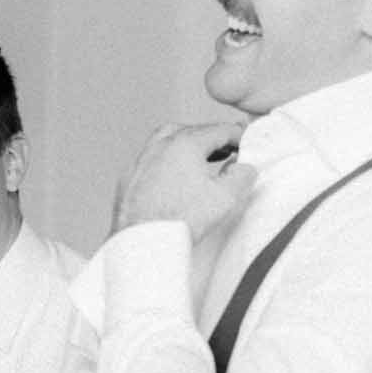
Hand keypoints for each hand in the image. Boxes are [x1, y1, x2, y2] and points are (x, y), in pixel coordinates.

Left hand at [112, 121, 254, 243]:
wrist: (142, 242)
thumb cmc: (178, 220)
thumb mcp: (225, 197)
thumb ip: (241, 176)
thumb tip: (243, 168)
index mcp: (185, 144)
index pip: (218, 130)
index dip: (236, 135)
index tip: (244, 142)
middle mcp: (159, 146)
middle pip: (191, 131)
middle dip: (211, 138)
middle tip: (225, 149)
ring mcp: (140, 162)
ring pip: (166, 142)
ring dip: (186, 146)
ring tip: (200, 161)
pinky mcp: (128, 180)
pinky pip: (150, 161)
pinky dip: (165, 162)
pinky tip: (172, 178)